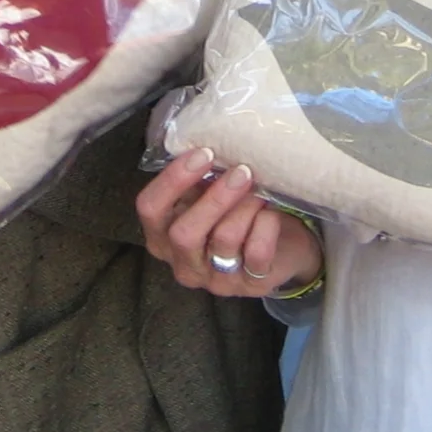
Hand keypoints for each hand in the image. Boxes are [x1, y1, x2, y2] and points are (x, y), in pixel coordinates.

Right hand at [136, 147, 323, 298]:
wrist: (281, 248)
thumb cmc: (235, 214)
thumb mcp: (208, 197)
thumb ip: (198, 181)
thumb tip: (206, 146)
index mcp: (162, 237)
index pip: (150, 209)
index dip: (173, 179)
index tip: (204, 153)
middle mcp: (183, 263)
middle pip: (183, 233)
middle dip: (214, 197)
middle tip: (241, 171)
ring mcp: (216, 280)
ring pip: (224, 239)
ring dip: (246, 206)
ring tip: (260, 189)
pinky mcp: (250, 285)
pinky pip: (257, 252)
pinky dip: (266, 225)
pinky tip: (270, 213)